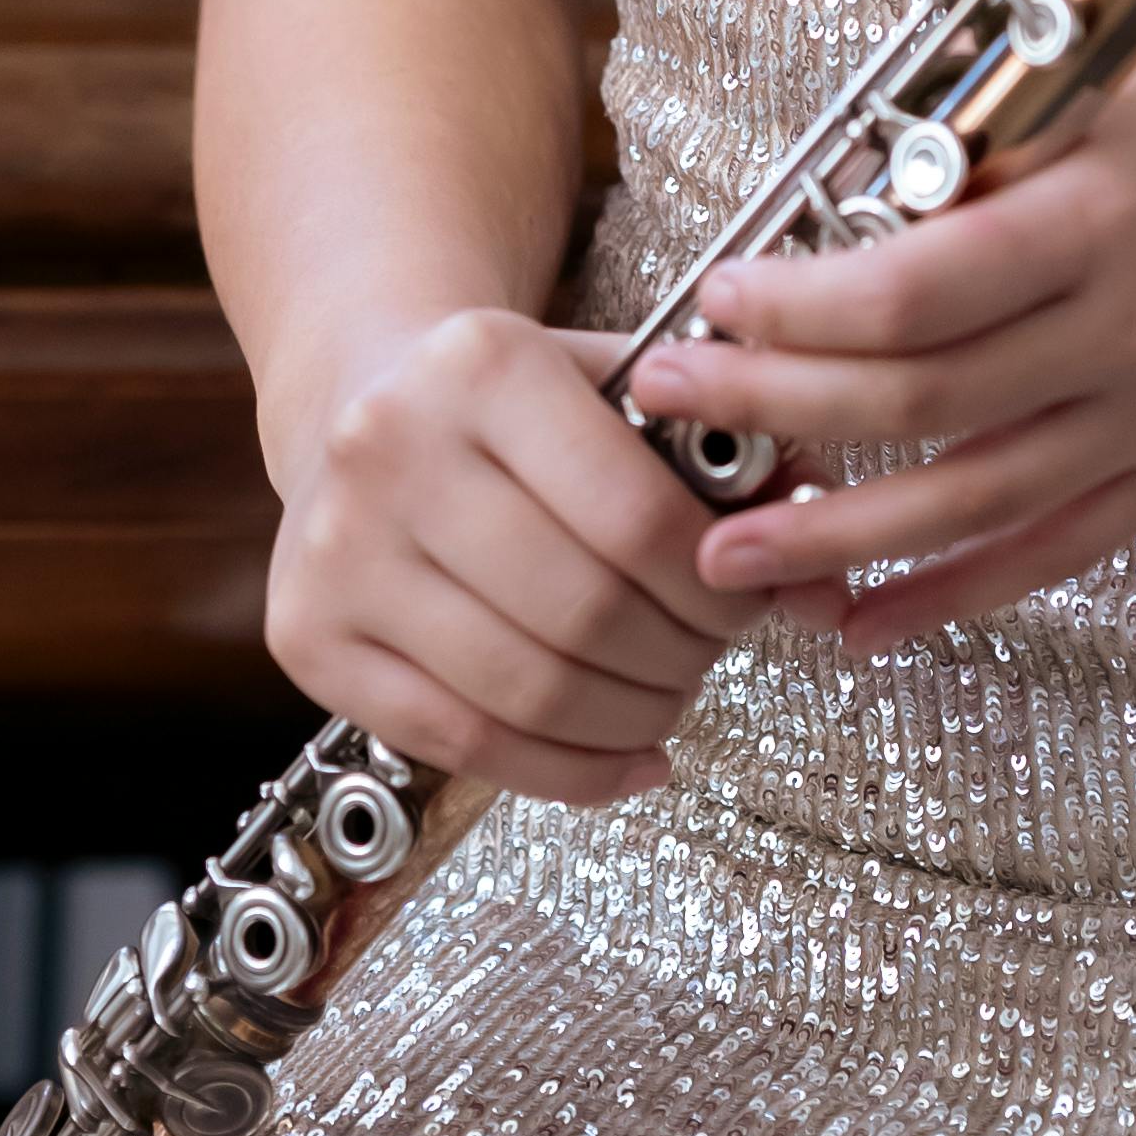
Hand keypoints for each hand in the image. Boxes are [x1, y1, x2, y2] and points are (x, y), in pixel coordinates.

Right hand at [262, 306, 735, 803]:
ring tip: (668, 701)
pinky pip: (459, 741)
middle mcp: (389, 447)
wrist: (359, 389)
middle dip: (681, 659)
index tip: (751, 604)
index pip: (638, 517)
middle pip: (585, 613)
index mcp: (482, 364)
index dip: (718, 587)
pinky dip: (562, 771)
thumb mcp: (624, 386)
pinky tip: (623, 756)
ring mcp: (334, 547)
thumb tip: (828, 583)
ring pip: (526, 689)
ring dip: (630, 719)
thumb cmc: (516, 399)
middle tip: (712, 659)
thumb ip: (739, 463)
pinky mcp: (307, 634)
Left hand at [628, 0, 1135, 644]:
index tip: (715, 291)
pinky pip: (1057, 550)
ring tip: (723, 555)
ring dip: (834, 539)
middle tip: (666, 402)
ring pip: (971, 505)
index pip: (913, 292)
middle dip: (771, 410)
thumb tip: (849, 174)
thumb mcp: (1126, 62)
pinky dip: (956, 595)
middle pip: (916, 403)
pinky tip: (864, 620)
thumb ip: (994, 121)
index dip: (794, 308)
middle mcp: (1127, 326)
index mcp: (1102, 212)